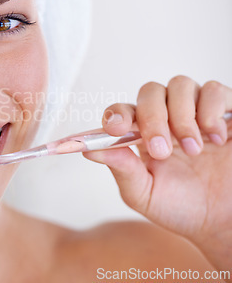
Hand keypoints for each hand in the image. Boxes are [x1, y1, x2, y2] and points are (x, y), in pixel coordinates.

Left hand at [83, 76, 231, 270]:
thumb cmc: (182, 208)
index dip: (117, 114)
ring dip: (182, 117)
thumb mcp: (143, 194)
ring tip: (193, 150)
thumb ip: (121, 169)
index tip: (116, 129)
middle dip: (152, 117)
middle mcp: (168, 117)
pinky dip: (211, 111)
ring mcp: (196, 112)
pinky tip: (215, 139)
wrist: (222, 222)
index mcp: (142, 135)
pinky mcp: (226, 113)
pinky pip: (215, 91)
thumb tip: (90, 150)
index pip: (123, 111)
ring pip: (180, 85)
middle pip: (150, 91)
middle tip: (162, 150)